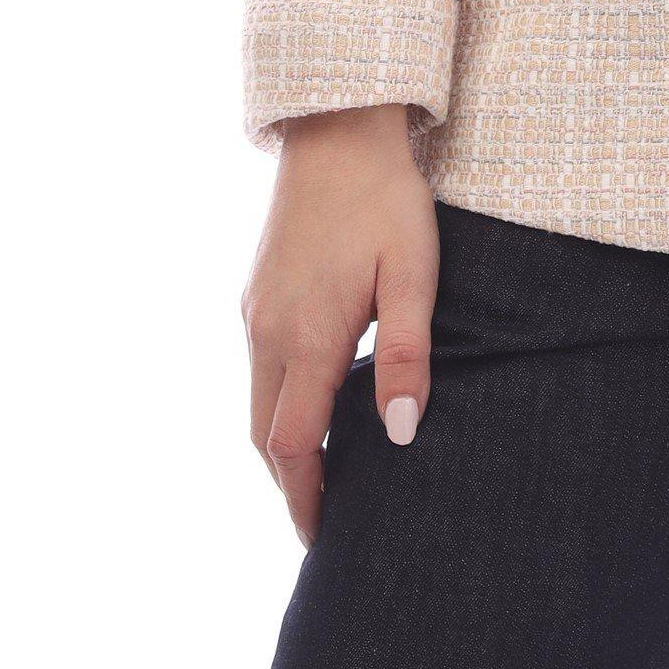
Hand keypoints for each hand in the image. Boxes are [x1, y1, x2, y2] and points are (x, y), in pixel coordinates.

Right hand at [242, 102, 439, 545]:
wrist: (338, 130)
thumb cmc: (386, 200)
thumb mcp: (414, 275)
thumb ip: (407, 356)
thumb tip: (398, 436)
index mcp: (306, 337)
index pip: (292, 445)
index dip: (306, 498)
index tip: (323, 538)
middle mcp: (267, 332)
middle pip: (264, 435)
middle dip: (290, 483)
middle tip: (322, 522)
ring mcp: (255, 311)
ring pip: (257, 402)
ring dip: (281, 445)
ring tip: (319, 476)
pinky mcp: (255, 292)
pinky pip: (259, 367)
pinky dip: (277, 404)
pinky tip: (312, 405)